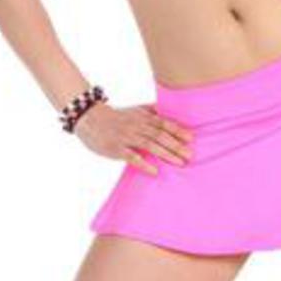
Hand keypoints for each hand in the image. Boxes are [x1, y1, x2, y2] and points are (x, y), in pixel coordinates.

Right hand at [74, 100, 192, 175]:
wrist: (89, 118)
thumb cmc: (115, 116)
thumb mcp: (134, 110)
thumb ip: (151, 111)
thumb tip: (167, 111)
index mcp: (142, 117)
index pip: (163, 123)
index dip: (177, 130)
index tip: (191, 138)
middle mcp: (137, 126)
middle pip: (159, 135)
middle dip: (175, 145)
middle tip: (190, 154)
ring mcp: (126, 137)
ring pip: (149, 145)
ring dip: (166, 154)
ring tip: (179, 162)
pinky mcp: (116, 148)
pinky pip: (132, 157)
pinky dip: (144, 163)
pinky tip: (155, 171)